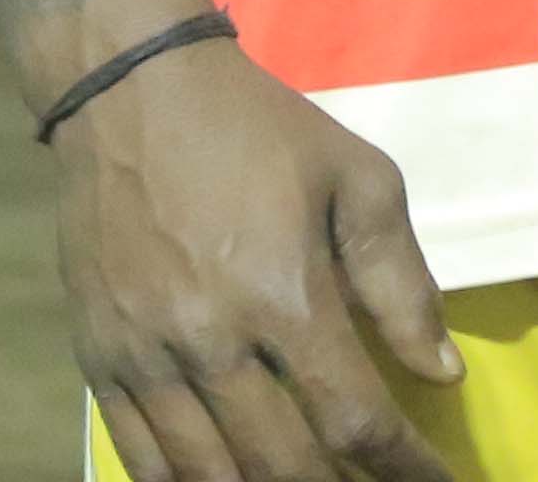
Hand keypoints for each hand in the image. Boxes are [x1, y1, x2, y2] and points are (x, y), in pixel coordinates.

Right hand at [53, 44, 461, 481]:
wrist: (131, 94)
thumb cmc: (260, 131)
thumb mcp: (359, 181)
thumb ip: (401, 284)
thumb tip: (440, 373)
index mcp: (285, 292)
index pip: (353, 418)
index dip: (402, 466)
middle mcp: (210, 340)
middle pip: (283, 465)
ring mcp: (144, 358)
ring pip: (209, 477)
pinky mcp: (97, 362)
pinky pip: (142, 459)